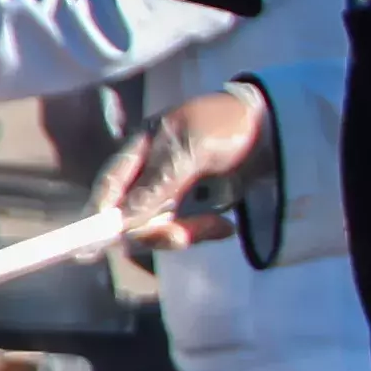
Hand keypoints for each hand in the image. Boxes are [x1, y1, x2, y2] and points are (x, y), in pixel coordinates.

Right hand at [97, 86, 266, 251]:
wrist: (276, 129)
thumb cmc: (226, 127)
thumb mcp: (190, 150)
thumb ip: (157, 183)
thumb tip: (123, 217)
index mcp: (140, 150)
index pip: (109, 185)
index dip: (99, 213)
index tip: (94, 244)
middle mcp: (150, 173)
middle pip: (131, 214)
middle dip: (154, 230)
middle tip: (180, 237)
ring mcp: (174, 191)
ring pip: (160, 226)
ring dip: (185, 233)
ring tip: (218, 227)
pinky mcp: (197, 205)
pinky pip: (187, 229)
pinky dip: (204, 232)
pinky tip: (225, 226)